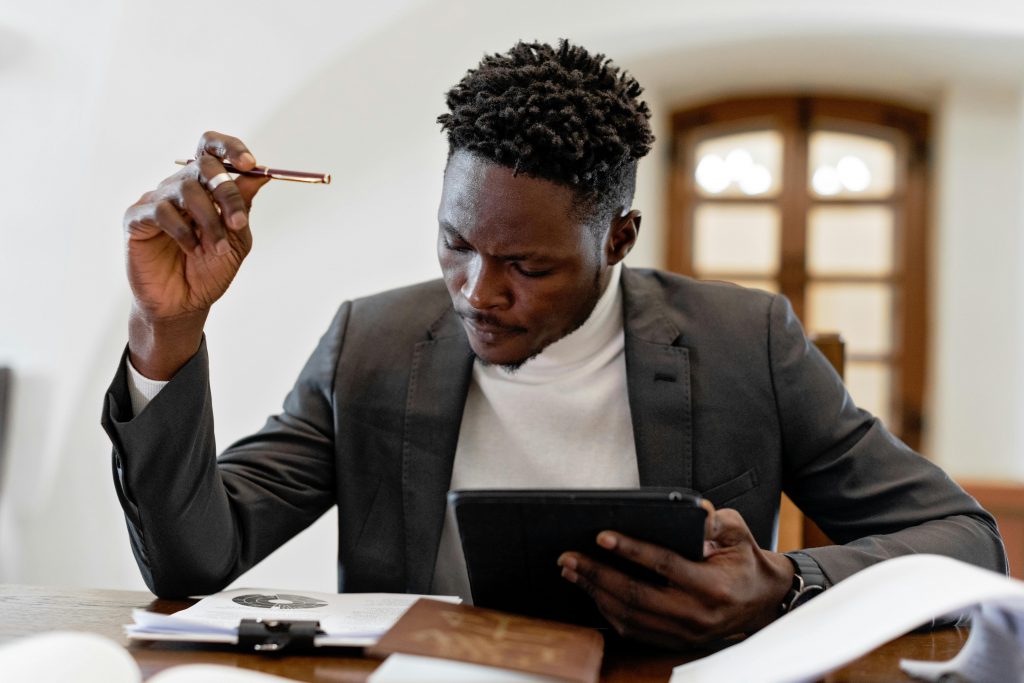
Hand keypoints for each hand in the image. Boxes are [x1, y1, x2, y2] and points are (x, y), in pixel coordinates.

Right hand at [123, 131, 270, 378]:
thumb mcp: (236, 239)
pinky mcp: (137, 217)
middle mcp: (180, 187)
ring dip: (209, 221)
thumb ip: (243, 207)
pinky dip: (183, 231)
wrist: (185, 304)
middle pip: (203, 164)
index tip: (251, 165)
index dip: (231, 149)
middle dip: (226, 191)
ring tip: (215, 247)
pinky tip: (189, 248)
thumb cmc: (209, 270)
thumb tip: (260, 176)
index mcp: (206, 187)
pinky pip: (162, 210)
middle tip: (237, 221)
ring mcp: (157, 199)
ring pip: (187, 190)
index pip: (212, 148)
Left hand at [557, 503, 794, 648]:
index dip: (631, 550)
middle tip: (569, 557)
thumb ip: (717, 521)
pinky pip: (634, 630)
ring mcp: (684, 632)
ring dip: (595, 593)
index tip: (602, 536)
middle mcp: (696, 614)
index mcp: (713, 586)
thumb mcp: (738, 533)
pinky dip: (608, 611)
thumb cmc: (744, 561)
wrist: (762, 601)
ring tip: (572, 571)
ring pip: (630, 616)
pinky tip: (592, 591)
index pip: (664, 565)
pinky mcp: (675, 641)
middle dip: (597, 574)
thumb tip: (695, 510)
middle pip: (637, 595)